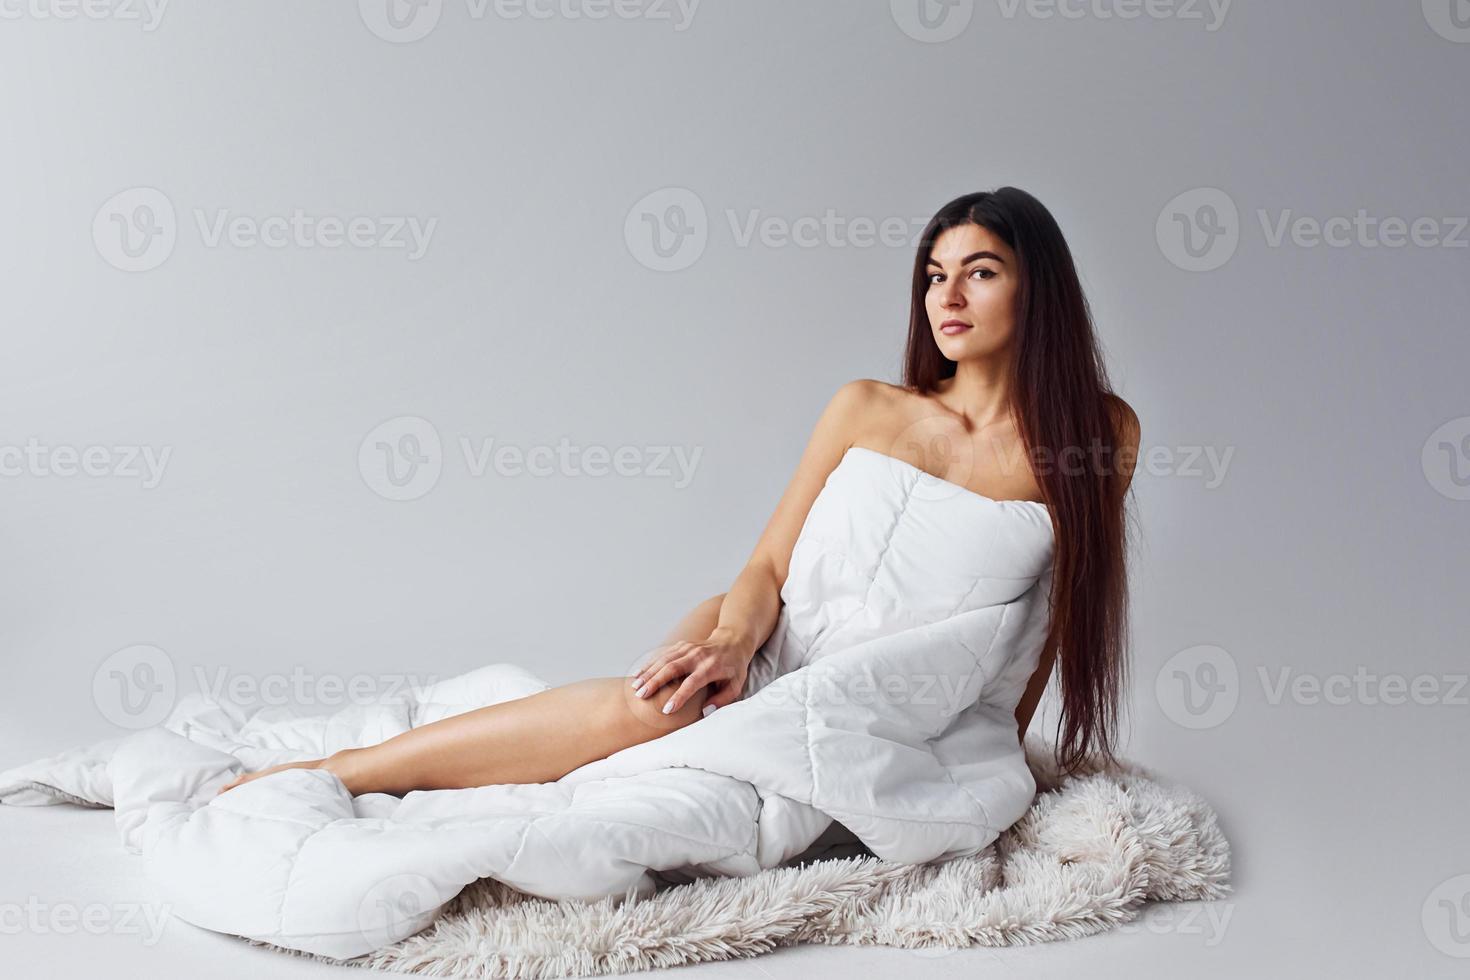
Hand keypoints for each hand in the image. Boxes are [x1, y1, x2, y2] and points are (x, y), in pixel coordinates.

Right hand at [630, 628, 751, 715]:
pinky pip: (662, 654)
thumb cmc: (734, 667)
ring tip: (635, 687)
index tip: (666, 710)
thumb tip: (705, 711)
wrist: (733, 640)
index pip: (692, 683)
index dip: (679, 696)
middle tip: (641, 696)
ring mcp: (688, 648)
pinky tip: (638, 674)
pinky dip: (649, 664)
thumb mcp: (736, 685)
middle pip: (672, 668)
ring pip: (664, 659)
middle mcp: (697, 656)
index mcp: (711, 668)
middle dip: (655, 682)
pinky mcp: (682, 644)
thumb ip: (722, 700)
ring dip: (648, 673)